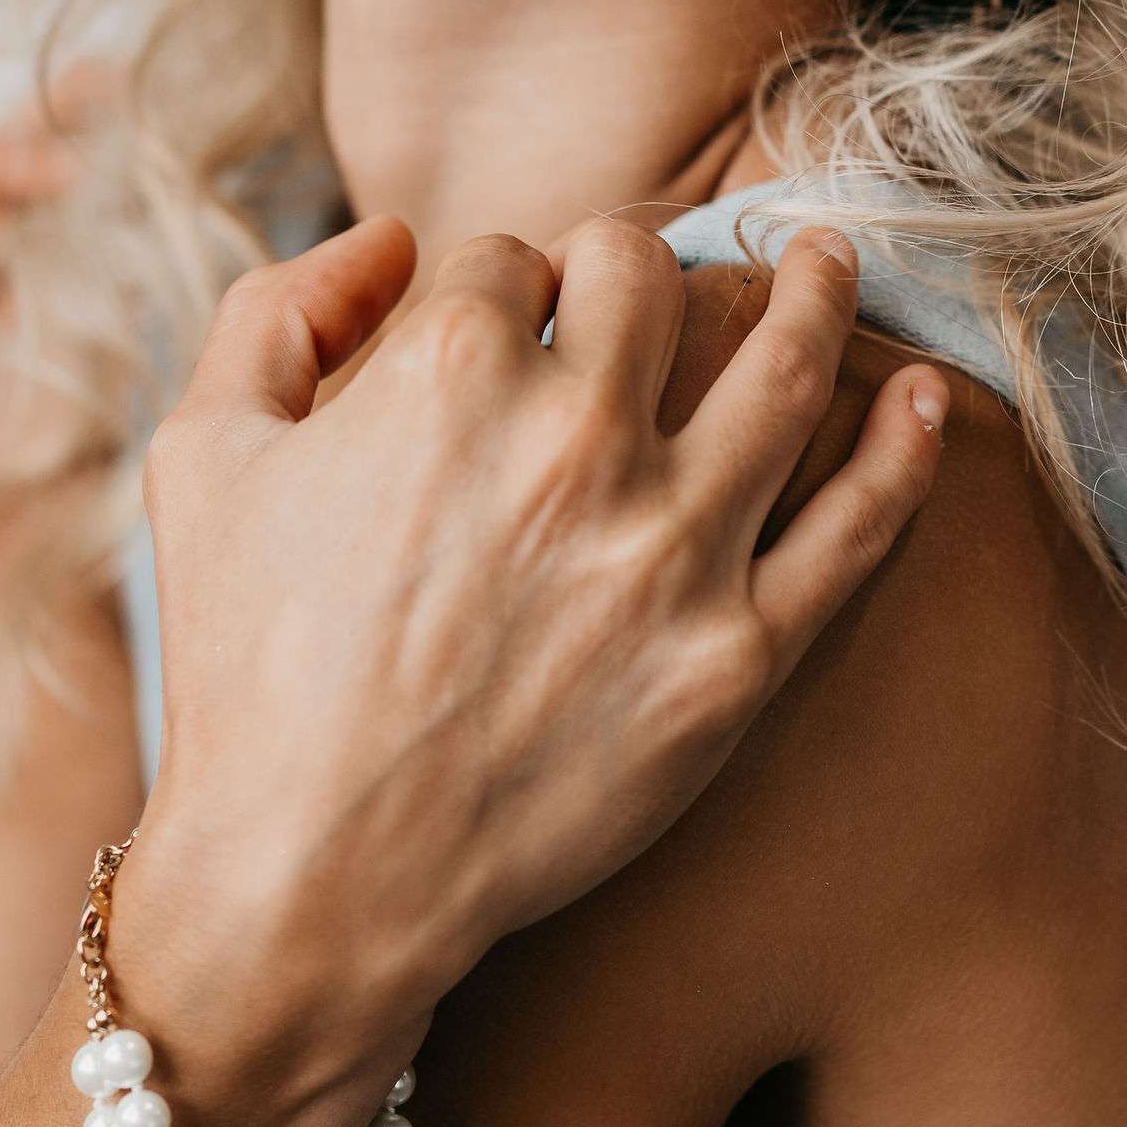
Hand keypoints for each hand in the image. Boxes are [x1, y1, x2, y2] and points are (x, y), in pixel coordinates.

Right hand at [112, 212, 947, 1084]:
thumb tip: (395, 243)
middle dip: (645, 255)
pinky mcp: (737, 657)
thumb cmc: (244, 668)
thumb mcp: (202, 455)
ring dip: (818, 289)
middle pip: (652, 276)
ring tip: (831, 255)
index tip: (508, 321)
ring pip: (787, 366)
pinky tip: (925, 395)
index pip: (513, 256)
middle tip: (659, 273)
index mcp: (450, 369)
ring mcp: (670, 548)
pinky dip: (905, 448)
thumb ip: (281, 309)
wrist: (313, 883)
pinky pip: (857, 528)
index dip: (503, 282)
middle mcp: (576, 439)